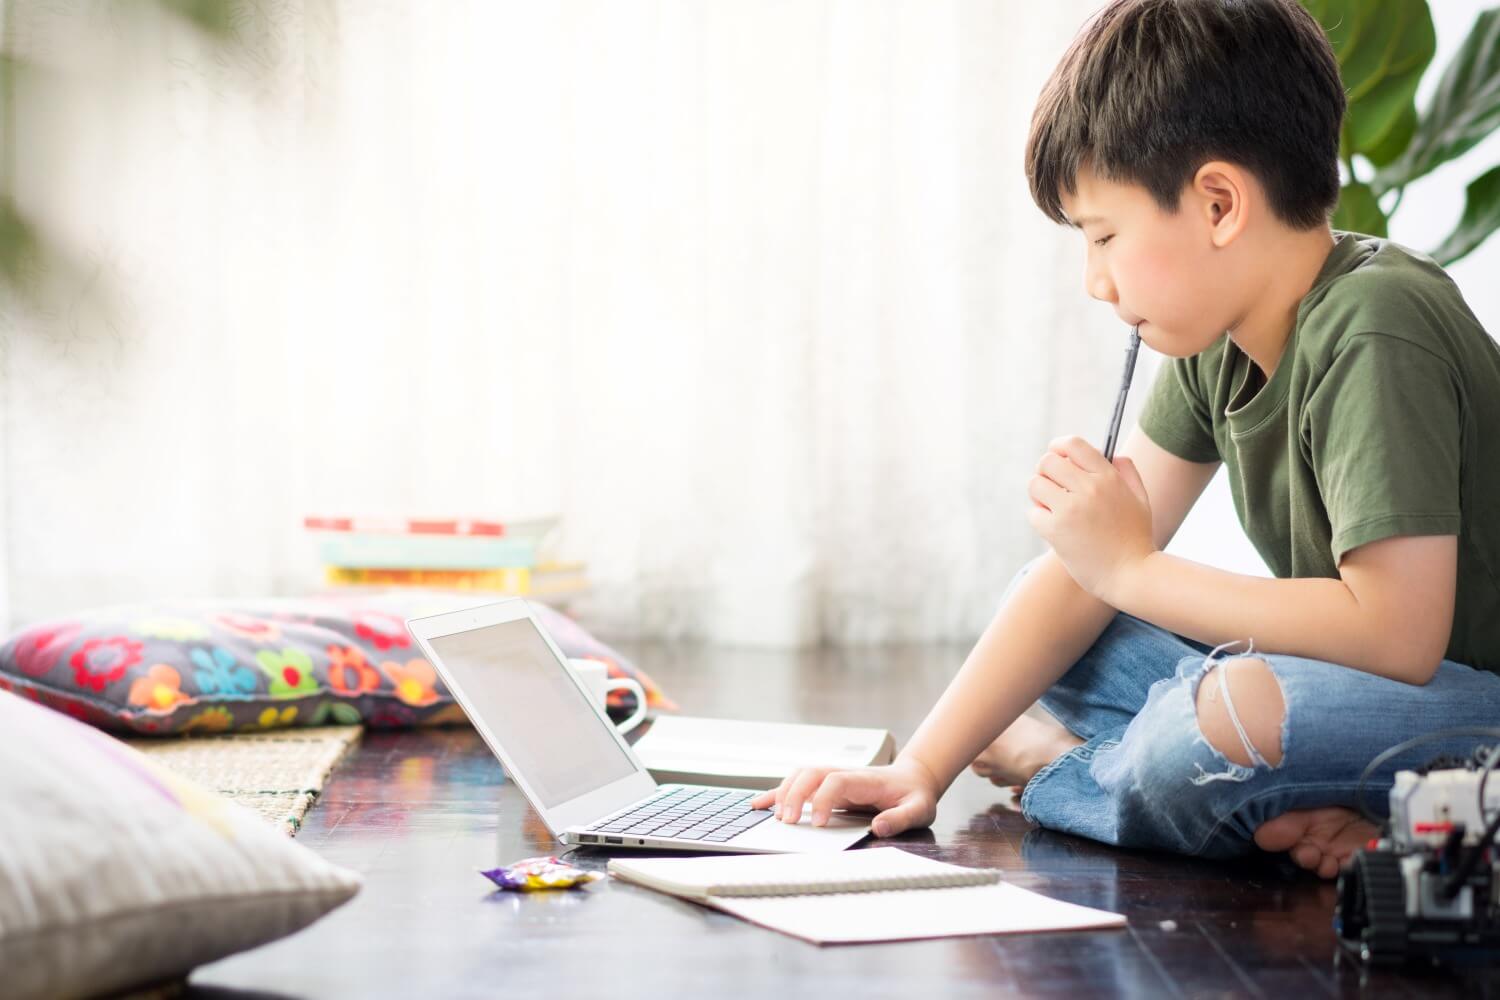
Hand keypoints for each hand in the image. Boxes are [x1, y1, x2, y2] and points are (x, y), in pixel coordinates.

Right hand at [748, 756, 940, 837]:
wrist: (913, 779)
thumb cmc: (914, 795)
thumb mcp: (919, 809)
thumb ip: (901, 818)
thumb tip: (879, 827)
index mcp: (865, 780)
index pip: (835, 781)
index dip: (823, 800)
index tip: (817, 824)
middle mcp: (845, 774)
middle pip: (811, 773)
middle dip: (794, 794)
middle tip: (787, 822)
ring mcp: (833, 778)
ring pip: (800, 775)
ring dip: (784, 792)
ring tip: (772, 816)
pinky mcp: (826, 786)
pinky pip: (798, 783)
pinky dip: (777, 792)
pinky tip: (760, 804)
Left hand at [1026, 435, 1154, 601]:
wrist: (1132, 575)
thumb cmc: (1136, 538)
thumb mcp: (1141, 499)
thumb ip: (1128, 472)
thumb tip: (1112, 454)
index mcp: (1108, 477)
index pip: (1073, 444)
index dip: (1058, 446)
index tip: (1056, 455)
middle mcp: (1089, 488)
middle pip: (1048, 462)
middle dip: (1044, 472)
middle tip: (1051, 487)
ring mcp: (1070, 509)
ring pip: (1035, 484)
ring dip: (1039, 495)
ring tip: (1052, 508)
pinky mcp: (1056, 530)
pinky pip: (1033, 513)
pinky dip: (1039, 519)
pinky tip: (1053, 529)